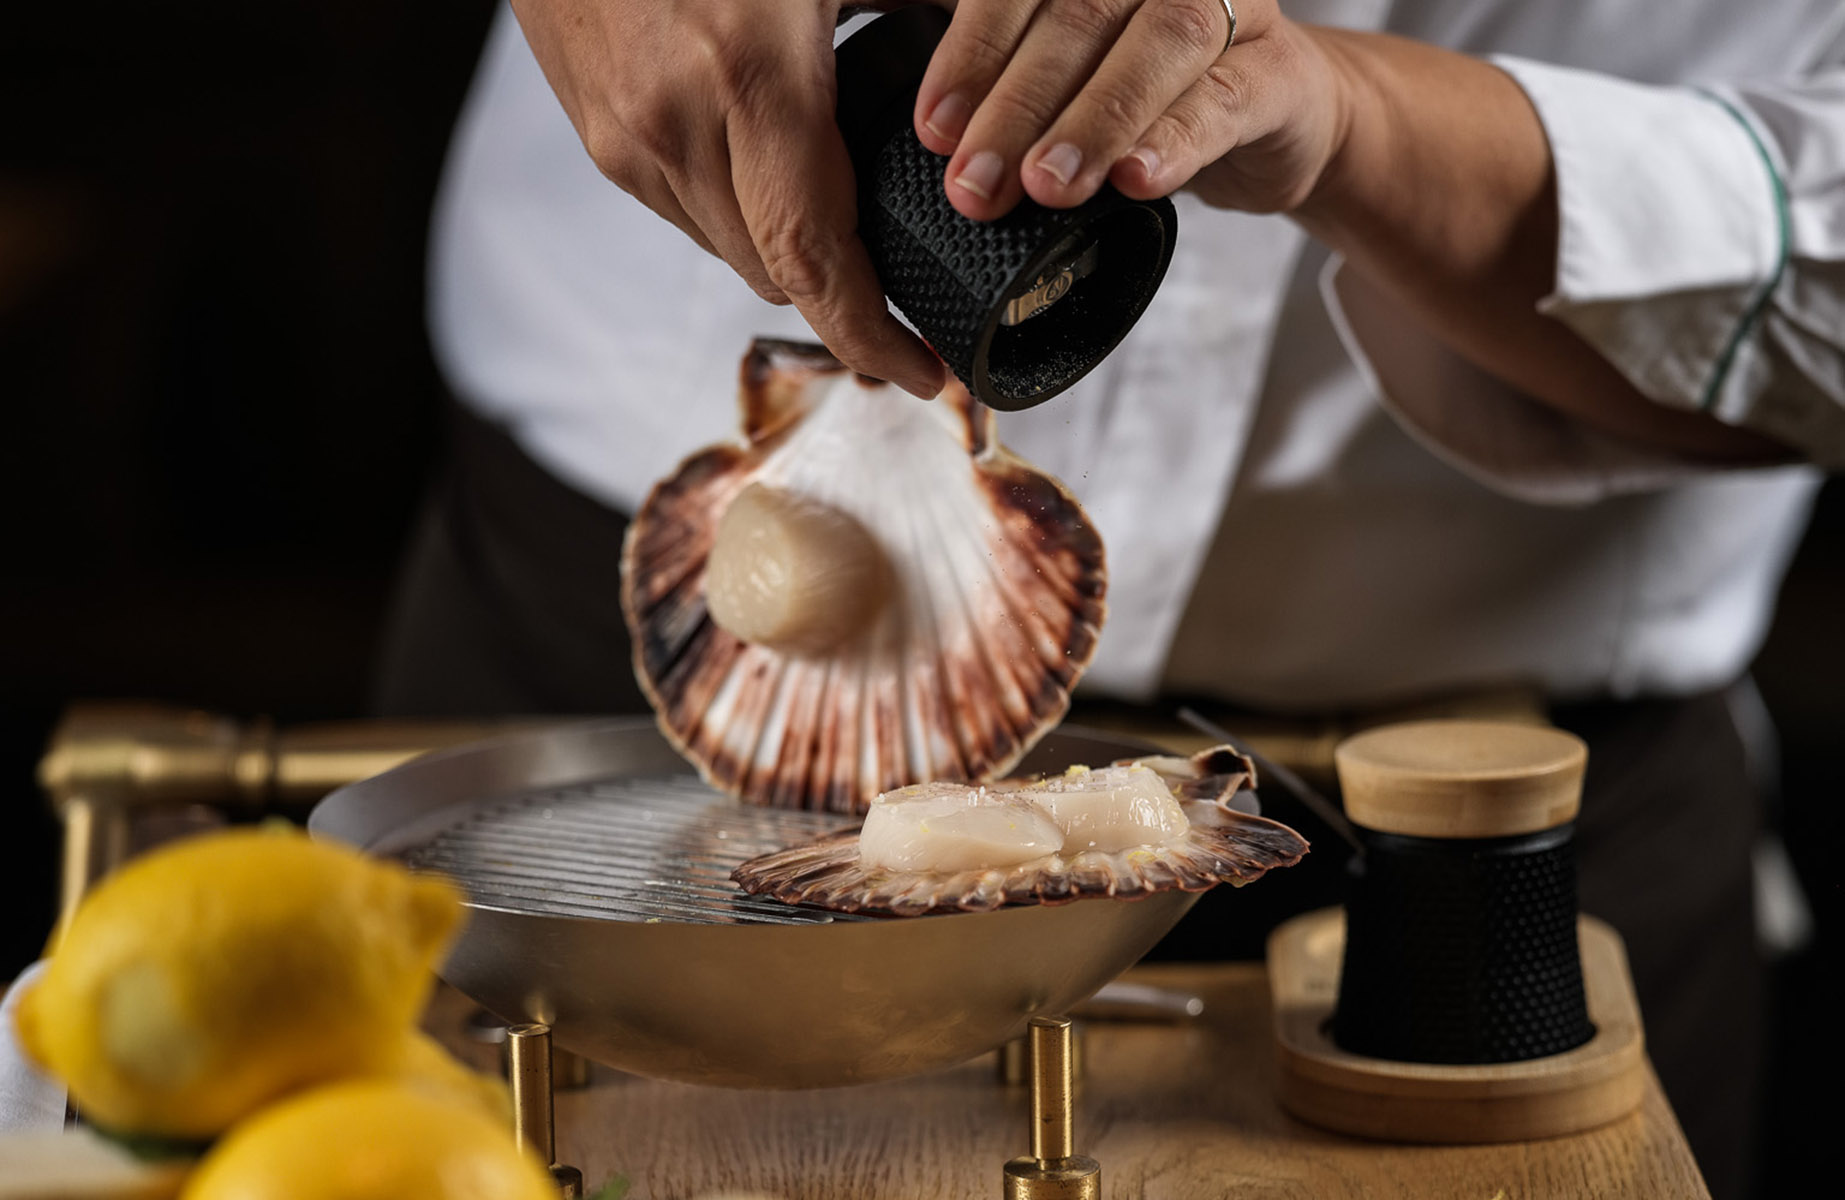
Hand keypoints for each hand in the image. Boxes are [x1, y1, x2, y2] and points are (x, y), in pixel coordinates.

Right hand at [510, 0, 945, 397]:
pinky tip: (773, 170)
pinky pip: (688, 214)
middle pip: (776, 272)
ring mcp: (628, 138)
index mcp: (749, 75)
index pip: (816, 259)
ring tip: (843, 221)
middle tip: (905, 296)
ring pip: (729, 252)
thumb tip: (1016, 87)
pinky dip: (739, 213)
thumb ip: (937, 14)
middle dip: (844, 293)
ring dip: (788, 253)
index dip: (873, 337)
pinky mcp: (602, 138)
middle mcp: (676, 124)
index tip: (927, 373)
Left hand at [913, 0, 1352, 218]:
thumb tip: (907, 100)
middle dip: (1016, 106)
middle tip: (975, 184)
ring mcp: (1232, 9)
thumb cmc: (1152, 91)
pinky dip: (1175, 140)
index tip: (934, 130)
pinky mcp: (1278, 74)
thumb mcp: (1067, 73)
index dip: (972, 55)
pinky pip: (1224, 99)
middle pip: (1080, 15)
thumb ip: (999, 72)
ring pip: (1157, 45)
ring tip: (1047, 185)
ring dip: (1093, 121)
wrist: (1276, 115)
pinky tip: (1135, 180)